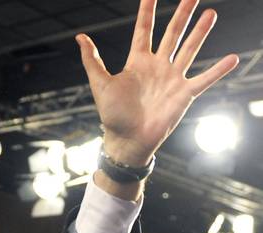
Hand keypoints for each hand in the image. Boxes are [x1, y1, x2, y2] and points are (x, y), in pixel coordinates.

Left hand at [77, 0, 237, 167]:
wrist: (127, 140)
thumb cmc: (112, 114)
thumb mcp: (100, 84)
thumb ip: (92, 60)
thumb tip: (80, 37)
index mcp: (137, 62)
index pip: (144, 30)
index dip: (147, 12)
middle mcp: (158, 66)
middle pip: (172, 34)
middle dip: (182, 15)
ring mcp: (172, 78)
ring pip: (190, 49)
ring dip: (201, 32)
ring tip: (211, 13)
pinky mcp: (184, 94)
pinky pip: (205, 79)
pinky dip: (218, 69)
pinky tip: (233, 58)